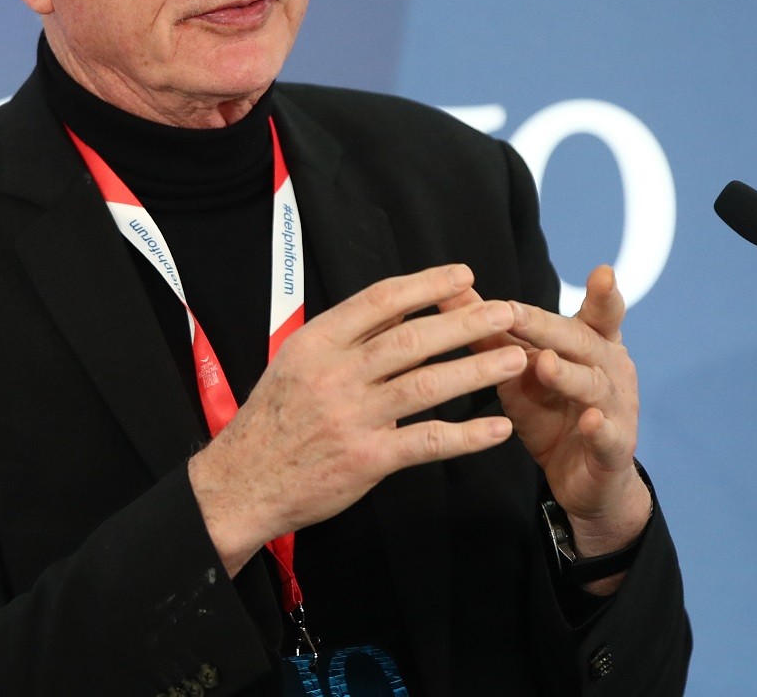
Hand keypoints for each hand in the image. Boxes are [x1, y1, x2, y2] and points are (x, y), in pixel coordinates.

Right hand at [188, 264, 527, 575]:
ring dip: (476, 370)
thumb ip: (346, 338)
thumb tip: (398, 306)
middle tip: (506, 311)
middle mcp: (335, 375)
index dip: (426, 285)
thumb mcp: (296, 363)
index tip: (464, 275)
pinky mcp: (366, 459)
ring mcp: (352, 417)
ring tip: (515, 359)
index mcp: (317, 343)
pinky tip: (497, 430)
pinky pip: (427, 442)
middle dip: (465, 321)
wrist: (242, 481)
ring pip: (426, 385)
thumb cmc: (274, 419)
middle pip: (412, 339)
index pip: (380, 301)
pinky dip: (467, 436)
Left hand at [467, 265, 649, 578]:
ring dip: (569, 374)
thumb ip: (496, 333)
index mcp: (594, 345)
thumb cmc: (552, 412)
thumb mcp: (521, 371)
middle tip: (514, 312)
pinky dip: (600, 428)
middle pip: (582, 343)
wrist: (582, 480)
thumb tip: (451, 290)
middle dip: (547, 328)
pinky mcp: (613, 449)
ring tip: (545, 364)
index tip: (602, 271)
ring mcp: (617, 409)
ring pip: (594, 386)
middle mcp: (610, 370)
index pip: (599, 314)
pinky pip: (608, 437)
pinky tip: (590, 420)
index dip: (602, 294)